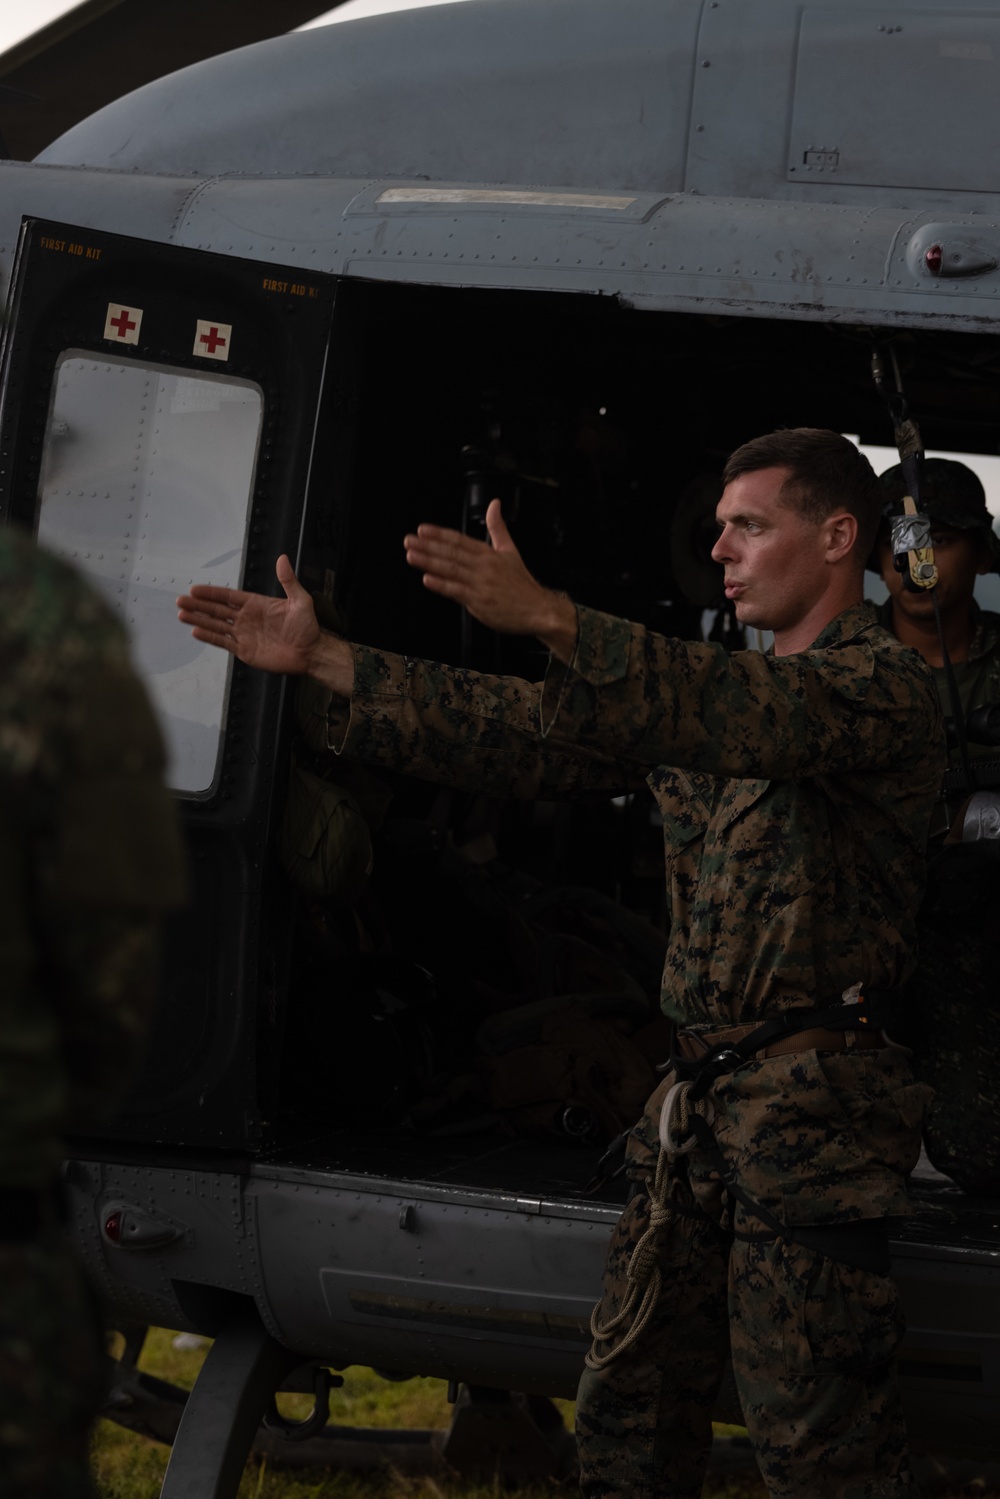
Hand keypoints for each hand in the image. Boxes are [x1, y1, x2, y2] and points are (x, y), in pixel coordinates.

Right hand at [177, 555, 320, 675]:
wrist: (311, 653)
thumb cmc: (308, 627)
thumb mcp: (300, 600)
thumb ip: (288, 580)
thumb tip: (282, 558)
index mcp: (256, 604)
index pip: (229, 596)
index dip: (212, 593)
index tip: (195, 589)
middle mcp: (247, 618)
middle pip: (218, 610)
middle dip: (199, 605)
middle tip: (180, 600)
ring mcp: (244, 634)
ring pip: (216, 625)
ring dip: (199, 620)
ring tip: (181, 615)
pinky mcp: (245, 650)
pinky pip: (223, 642)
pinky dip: (210, 637)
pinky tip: (196, 631)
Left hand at [404, 500, 577, 656]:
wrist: (538, 609)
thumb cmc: (521, 584)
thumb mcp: (510, 551)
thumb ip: (498, 527)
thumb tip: (494, 504)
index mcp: (489, 554)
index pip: (460, 540)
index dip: (440, 534)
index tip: (423, 530)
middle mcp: (483, 567)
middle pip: (452, 553)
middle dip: (428, 546)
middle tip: (410, 540)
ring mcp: (480, 584)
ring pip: (451, 570)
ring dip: (429, 562)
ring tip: (412, 555)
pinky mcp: (479, 602)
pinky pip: (457, 591)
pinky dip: (442, 585)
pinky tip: (428, 579)